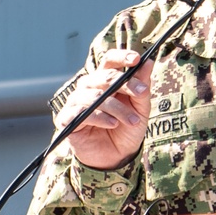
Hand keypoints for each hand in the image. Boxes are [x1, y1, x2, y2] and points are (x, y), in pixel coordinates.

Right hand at [57, 50, 154, 169]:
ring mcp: (76, 102)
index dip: (121, 57)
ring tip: (132, 120)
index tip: (137, 59)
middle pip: (104, 76)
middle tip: (142, 93)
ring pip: (95, 96)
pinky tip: (113, 124)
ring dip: (117, 108)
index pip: (109, 60)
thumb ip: (142, 87)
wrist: (116, 157)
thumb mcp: (140, 109)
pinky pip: (82, 113)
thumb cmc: (125, 130)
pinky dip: (100, 117)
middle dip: (126, 84)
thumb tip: (148, 63)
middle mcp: (88, 87)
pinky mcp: (67, 119)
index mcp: (105, 80)